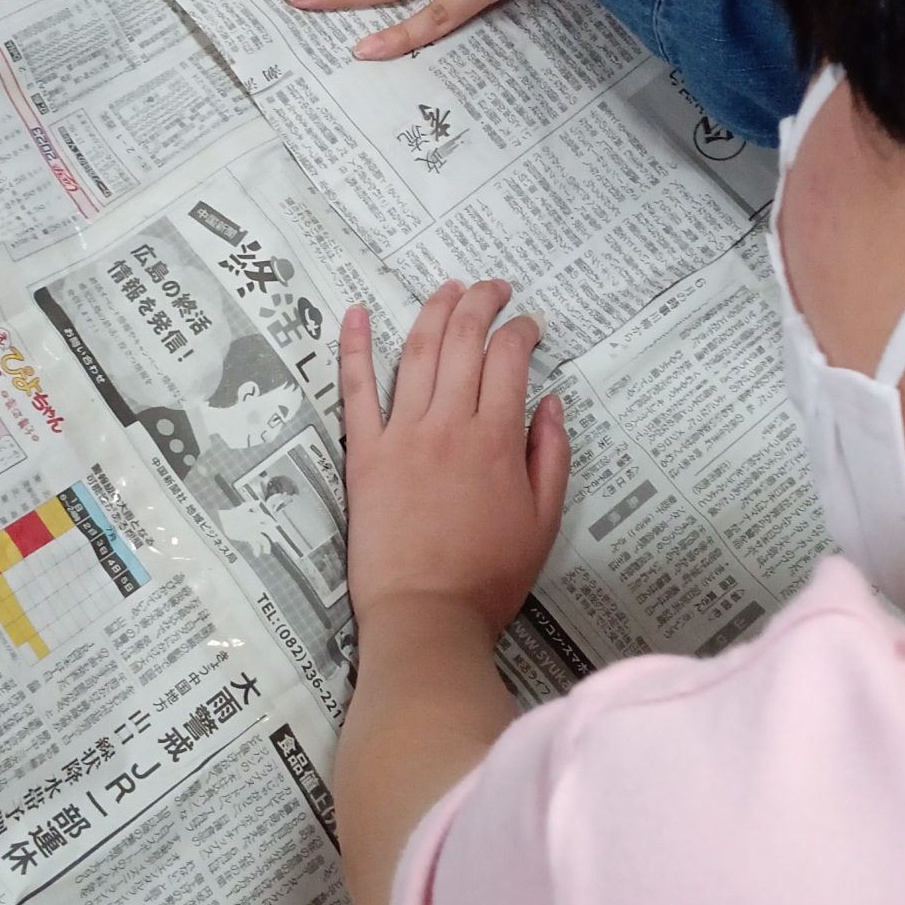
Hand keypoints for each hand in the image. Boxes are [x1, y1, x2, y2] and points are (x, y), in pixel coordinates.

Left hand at [340, 283, 568, 636]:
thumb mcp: (544, 521)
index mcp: (496, 440)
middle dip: (482, 303)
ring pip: (417, 352)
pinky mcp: (365, 454)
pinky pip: (356, 390)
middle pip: (464, 340)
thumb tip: (551, 403)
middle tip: (494, 288)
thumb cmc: (489, 577)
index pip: (510, 359)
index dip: (522, 332)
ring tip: (448, 289)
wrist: (425, 616)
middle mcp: (449, 425)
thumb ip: (551, 456)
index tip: (529, 328)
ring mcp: (402, 435)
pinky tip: (353, 312)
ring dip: (434, 310)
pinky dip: (353, 346)